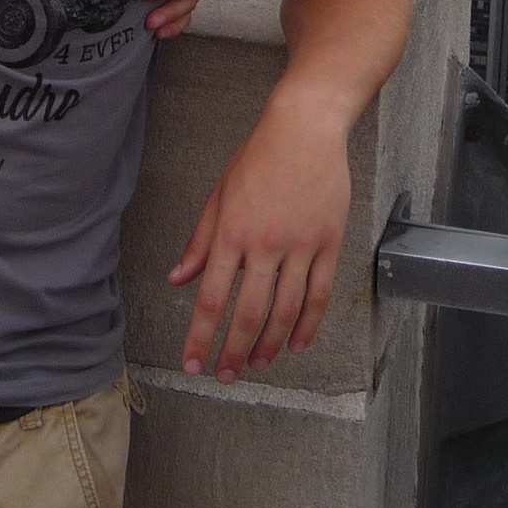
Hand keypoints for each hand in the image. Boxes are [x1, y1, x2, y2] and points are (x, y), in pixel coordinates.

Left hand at [167, 100, 350, 379]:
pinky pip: (320, 295)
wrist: (304, 131)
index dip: (201, 337)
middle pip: (248, 313)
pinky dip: (308, 326)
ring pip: (286, 311)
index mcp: (231, 233)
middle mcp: (264, 245)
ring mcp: (300, 246)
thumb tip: (177, 280)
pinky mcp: (329, 244)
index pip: (212, 298)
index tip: (193, 363)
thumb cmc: (257, 160)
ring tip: (257, 364)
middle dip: (233, 351)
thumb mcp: (218, 197)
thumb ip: (199, 243)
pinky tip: (296, 344)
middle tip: (225, 376)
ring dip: (269, 344)